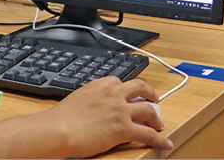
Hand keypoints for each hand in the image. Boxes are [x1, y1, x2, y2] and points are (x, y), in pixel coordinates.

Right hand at [44, 77, 171, 156]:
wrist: (59, 129)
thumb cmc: (61, 119)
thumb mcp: (76, 99)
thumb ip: (89, 99)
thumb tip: (92, 107)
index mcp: (99, 85)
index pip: (119, 82)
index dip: (127, 89)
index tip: (129, 94)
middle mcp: (113, 94)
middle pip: (140, 87)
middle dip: (149, 93)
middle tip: (154, 99)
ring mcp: (120, 110)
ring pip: (148, 109)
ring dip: (156, 117)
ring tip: (159, 123)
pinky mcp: (124, 128)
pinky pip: (148, 133)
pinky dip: (159, 139)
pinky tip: (165, 142)